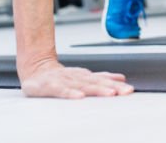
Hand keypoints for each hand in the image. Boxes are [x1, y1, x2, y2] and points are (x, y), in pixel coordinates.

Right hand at [19, 59, 133, 98]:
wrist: (36, 69)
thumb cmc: (61, 76)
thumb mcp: (83, 75)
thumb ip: (101, 78)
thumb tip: (121, 78)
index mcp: (85, 75)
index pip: (103, 80)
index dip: (116, 84)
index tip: (129, 89)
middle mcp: (77, 77)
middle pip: (96, 83)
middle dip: (112, 87)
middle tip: (125, 91)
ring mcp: (64, 80)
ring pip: (82, 85)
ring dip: (97, 89)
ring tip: (110, 94)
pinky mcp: (50, 86)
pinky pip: (61, 90)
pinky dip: (70, 93)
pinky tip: (79, 97)